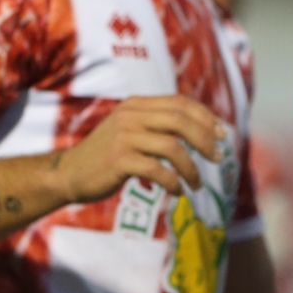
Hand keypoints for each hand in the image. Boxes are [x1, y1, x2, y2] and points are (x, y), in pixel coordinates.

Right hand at [54, 95, 222, 201]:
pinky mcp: (119, 160)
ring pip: (172, 146)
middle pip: (180, 120)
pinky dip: (173, 181)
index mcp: (137, 104)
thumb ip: (158, 125)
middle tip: (217, 158)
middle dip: (205, 139)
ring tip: (196, 184)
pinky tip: (177, 190)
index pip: (181, 102)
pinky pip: (157, 170)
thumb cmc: (107, 156)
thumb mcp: (131, 130)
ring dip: (191, 167)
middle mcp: (131, 115)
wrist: (69, 174)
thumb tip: (203, 130)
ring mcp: (123, 136)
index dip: (206, 117)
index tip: (223, 134)